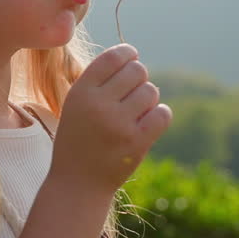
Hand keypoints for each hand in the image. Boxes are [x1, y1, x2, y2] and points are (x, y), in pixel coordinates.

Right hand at [50, 44, 171, 193]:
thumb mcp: (76, 105)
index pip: (113, 57)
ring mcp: (119, 124)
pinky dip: (160, 114)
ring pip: (151, 91)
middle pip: (137, 70)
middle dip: (139, 78)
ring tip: (136, 112)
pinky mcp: (136, 142)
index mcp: (81, 92)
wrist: (78, 184)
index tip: (132, 58)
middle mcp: (99, 105)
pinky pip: (163, 114)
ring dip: (148, 99)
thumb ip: (99, 81)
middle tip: (132, 93)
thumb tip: (132, 56)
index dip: (128, 53)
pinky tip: (150, 121)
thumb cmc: (79, 139)